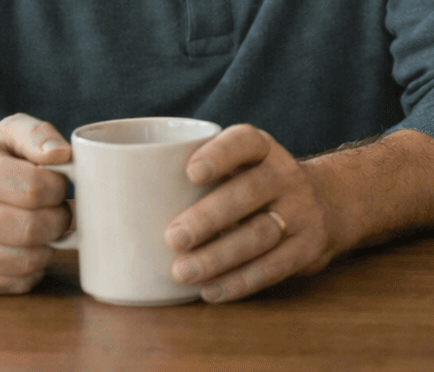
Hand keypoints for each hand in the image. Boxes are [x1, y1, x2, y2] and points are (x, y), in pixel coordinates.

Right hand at [0, 113, 73, 293]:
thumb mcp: (8, 135)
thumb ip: (38, 135)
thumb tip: (62, 155)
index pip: (34, 188)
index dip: (59, 188)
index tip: (59, 184)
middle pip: (32, 229)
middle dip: (59, 220)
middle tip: (59, 210)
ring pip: (26, 261)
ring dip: (49, 246)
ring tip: (45, 228)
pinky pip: (16, 283)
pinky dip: (34, 268)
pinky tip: (28, 248)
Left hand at [163, 124, 335, 302]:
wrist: (323, 204)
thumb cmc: (253, 186)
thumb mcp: (238, 166)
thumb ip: (193, 175)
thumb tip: (110, 194)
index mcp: (262, 149)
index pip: (244, 142)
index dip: (220, 155)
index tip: (190, 173)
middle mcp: (285, 175)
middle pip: (250, 192)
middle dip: (209, 217)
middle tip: (173, 237)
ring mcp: (302, 210)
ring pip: (260, 233)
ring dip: (219, 256)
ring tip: (182, 272)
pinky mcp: (309, 246)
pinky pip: (275, 266)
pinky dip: (241, 281)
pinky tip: (211, 290)